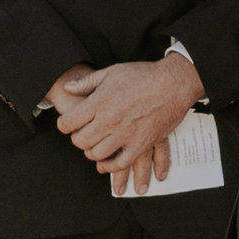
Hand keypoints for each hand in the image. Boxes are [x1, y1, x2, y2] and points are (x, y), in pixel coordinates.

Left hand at [52, 53, 205, 190]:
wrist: (174, 83)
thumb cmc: (143, 75)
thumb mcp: (112, 72)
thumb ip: (87, 82)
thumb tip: (68, 88)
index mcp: (100, 101)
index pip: (69, 122)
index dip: (64, 125)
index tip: (67, 124)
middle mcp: (110, 119)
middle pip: (81, 141)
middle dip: (78, 139)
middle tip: (82, 135)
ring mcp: (126, 134)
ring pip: (97, 154)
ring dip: (92, 153)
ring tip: (95, 146)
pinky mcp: (142, 144)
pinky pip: (120, 163)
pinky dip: (111, 166)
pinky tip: (107, 163)